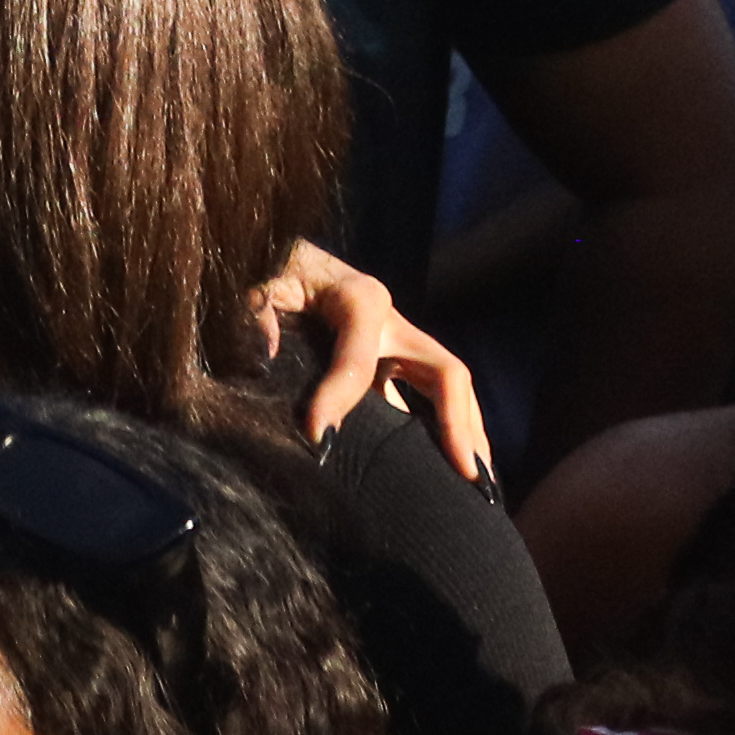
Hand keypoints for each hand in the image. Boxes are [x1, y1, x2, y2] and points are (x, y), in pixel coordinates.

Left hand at [250, 240, 493, 482]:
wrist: (280, 248)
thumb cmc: (270, 263)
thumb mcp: (258, 277)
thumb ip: (257, 305)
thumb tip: (266, 350)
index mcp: (360, 299)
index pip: (358, 362)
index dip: (338, 401)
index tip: (319, 440)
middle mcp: (391, 319)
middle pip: (447, 374)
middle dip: (460, 425)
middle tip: (470, 477)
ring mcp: (397, 340)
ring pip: (448, 390)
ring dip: (465, 433)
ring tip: (477, 485)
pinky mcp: (392, 358)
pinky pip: (424, 398)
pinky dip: (440, 431)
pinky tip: (446, 467)